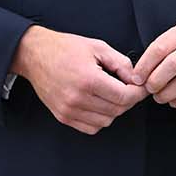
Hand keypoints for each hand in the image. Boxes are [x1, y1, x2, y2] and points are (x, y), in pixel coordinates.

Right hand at [12, 26, 145, 134]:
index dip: (138, 94)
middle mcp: (78, 98)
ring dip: (114, 110)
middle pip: (117, 110)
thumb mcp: (98, 47)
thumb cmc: (65, 48)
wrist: (34, 55)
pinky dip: (100, 119)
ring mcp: (69, 110)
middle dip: (128, 100)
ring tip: (110, 95)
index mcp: (88, 79)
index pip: (124, 97)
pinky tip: (98, 104)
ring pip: (106, 121)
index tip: (141, 88)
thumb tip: (136, 80)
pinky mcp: (63, 117)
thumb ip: (121, 64)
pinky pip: (91, 128)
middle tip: (127, 89)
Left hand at [132, 23, 175, 108]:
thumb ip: (164, 47)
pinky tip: (175, 102)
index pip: (160, 49)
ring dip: (168, 94)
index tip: (137, 78)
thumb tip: (141, 71)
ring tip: (160, 97)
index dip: (145, 66)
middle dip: (156, 81)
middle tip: (149, 89)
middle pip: (172, 66)